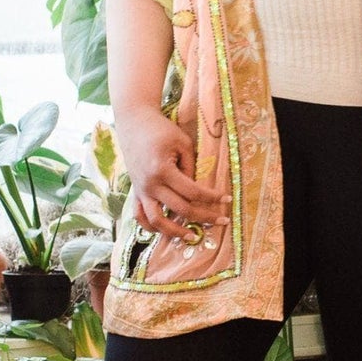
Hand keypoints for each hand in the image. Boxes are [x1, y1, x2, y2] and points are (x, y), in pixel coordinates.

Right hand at [122, 110, 229, 242]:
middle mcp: (150, 185)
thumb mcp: (183, 144)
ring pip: (156, 221)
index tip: (228, 199)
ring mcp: (141, 191)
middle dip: (205, 216)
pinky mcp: (135, 192)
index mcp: (163, 170)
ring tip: (192, 237)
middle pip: (181, 209)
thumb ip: (191, 168)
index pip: (193, 192)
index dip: (213, 198)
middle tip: (223, 220)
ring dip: (175, 231)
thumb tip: (199, 192)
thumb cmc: (162, 130)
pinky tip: (166, 231)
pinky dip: (151, 227)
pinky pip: (140, 216)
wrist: (134, 123)